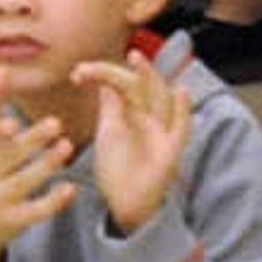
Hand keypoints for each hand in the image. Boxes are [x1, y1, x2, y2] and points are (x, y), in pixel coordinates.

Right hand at [0, 66, 75, 261]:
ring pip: (24, 182)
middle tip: (55, 123)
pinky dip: (53, 201)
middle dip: (31, 141)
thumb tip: (2, 67)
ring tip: (66, 146)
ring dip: (46, 164)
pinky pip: (35, 211)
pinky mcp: (14, 221)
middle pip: (8, 157)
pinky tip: (71, 188)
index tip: (11, 120)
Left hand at [71, 50, 191, 236]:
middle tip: (106, 56)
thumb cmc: (120, 168)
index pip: (120, 83)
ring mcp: (160, 134)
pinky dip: (183, 111)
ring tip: (136, 58)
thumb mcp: (110, 131)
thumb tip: (106, 81)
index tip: (78, 73)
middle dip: (125, 68)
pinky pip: (180, 130)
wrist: (125, 205)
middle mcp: (149, 119)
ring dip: (149, 78)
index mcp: (132, 112)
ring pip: (158, 99)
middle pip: (141, 85)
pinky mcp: (169, 153)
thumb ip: (111, 106)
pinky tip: (181, 92)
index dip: (102, 73)